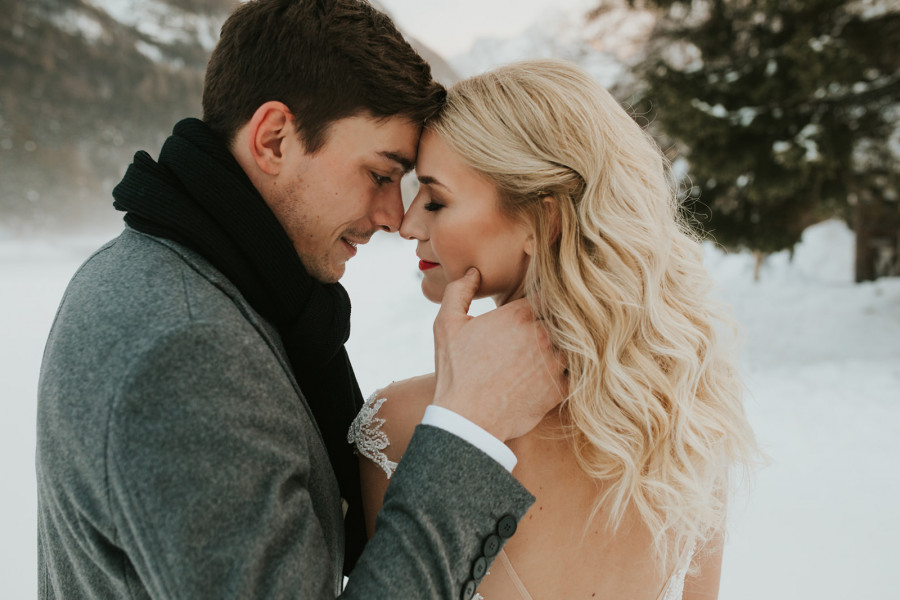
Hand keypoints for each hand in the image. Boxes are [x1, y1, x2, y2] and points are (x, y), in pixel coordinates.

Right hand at [431, 268, 566, 441]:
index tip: (539, 306)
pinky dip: (570, 371)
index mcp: (519, 314)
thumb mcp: (446, 325)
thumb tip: (473, 272)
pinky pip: (577, 372)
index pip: (548, 294)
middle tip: (550, 327)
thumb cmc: (455, 372)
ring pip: (575, 343)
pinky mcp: (560, 389)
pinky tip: (558, 372)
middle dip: (558, 320)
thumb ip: (459, 291)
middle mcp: (542, 335)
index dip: (545, 299)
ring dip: (568, 344)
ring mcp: (555, 362)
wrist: (467, 420)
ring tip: (555, 349)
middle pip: (564, 317)